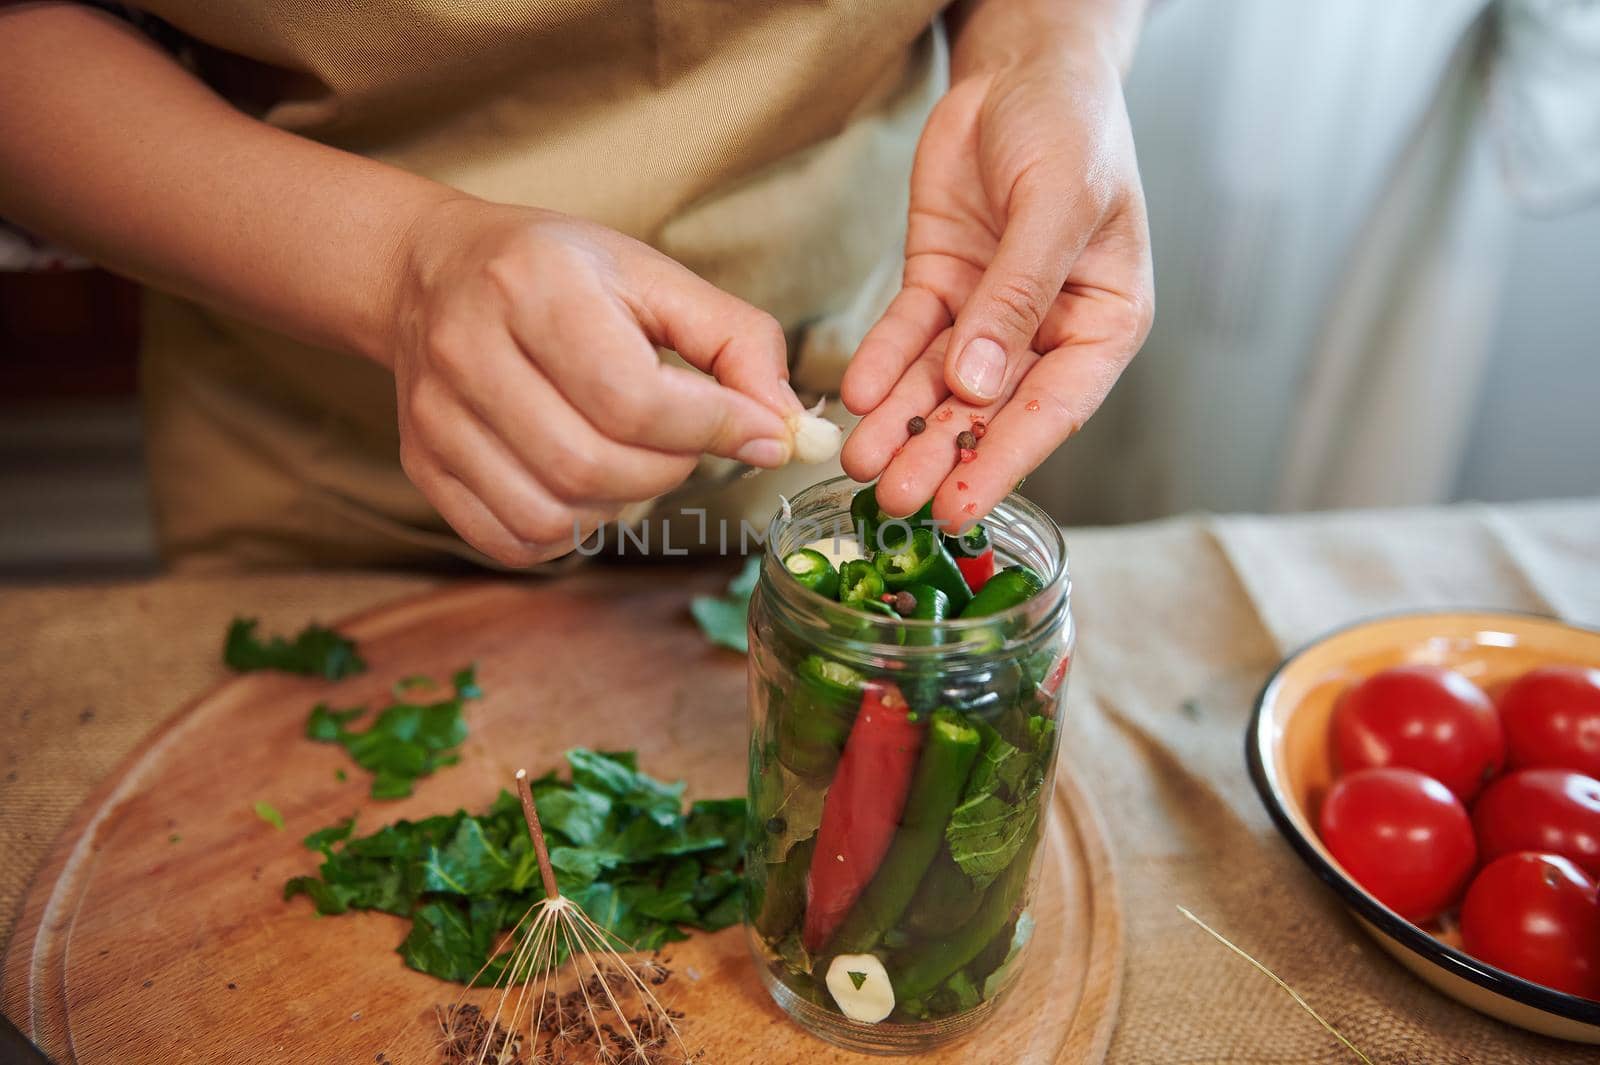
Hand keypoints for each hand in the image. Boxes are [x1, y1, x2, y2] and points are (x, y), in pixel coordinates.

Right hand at [388, 199, 801, 565]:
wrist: (432, 274)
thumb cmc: (559, 273)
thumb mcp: (654, 277)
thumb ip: (735, 342)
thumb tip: (786, 427)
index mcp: (532, 285)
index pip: (632, 398)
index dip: (712, 430)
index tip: (758, 432)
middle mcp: (468, 349)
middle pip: (593, 464)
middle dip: (668, 469)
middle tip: (686, 442)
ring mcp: (435, 415)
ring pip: (552, 512)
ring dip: (619, 505)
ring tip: (632, 459)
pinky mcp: (422, 465)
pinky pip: (510, 539)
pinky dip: (567, 533)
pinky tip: (584, 487)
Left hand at [839, 43, 1152, 525]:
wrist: (1020, 70)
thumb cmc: (1072, 129)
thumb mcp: (1057, 206)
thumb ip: (1018, 296)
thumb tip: (977, 383)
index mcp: (1103, 323)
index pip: (1053, 410)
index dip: (1002, 461)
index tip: (958, 507)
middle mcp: (1046, 331)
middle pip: (987, 410)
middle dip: (936, 455)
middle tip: (891, 500)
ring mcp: (988, 316)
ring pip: (939, 385)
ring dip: (899, 424)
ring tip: (860, 464)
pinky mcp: (941, 290)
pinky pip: (907, 338)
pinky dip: (882, 366)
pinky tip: (858, 396)